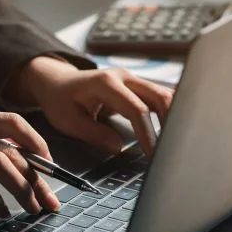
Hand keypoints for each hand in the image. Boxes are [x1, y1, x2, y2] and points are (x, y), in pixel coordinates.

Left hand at [5, 56, 172, 155]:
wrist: (57, 82)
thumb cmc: (60, 100)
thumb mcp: (68, 121)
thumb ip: (94, 134)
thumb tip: (118, 147)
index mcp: (105, 83)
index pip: (136, 109)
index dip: (147, 133)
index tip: (152, 154)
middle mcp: (123, 76)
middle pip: (159, 96)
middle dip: (170, 123)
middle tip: (172, 150)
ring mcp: (132, 79)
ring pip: (164, 94)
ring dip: (173, 117)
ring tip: (174, 142)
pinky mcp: (137, 85)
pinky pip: (159, 96)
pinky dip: (169, 112)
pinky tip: (173, 129)